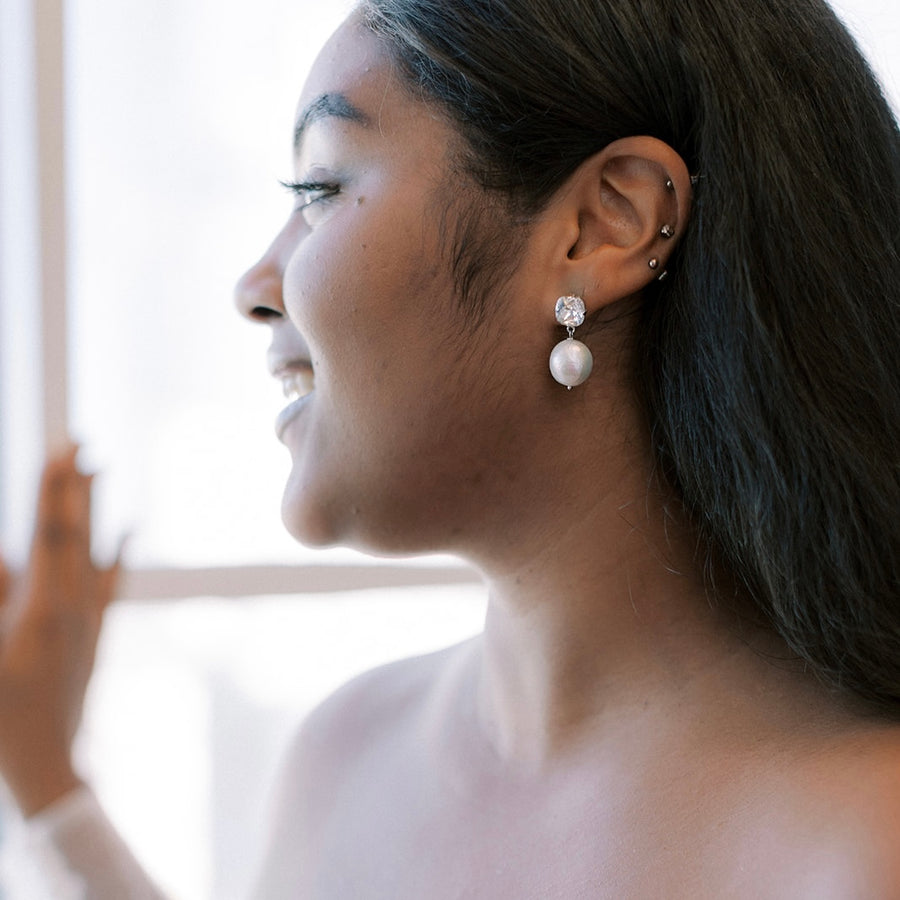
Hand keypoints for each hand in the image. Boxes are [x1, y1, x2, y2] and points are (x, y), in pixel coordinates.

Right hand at [0, 446, 120, 815]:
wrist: (48, 758)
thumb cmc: (2, 711)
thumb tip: (3, 553)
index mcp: (42, 605)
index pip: (50, 531)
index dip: (54, 488)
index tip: (59, 451)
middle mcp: (74, 603)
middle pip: (76, 530)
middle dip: (75, 484)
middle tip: (81, 441)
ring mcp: (89, 617)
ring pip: (94, 548)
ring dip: (95, 507)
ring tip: (99, 469)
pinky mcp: (95, 631)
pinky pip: (110, 582)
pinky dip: (118, 552)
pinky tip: (128, 529)